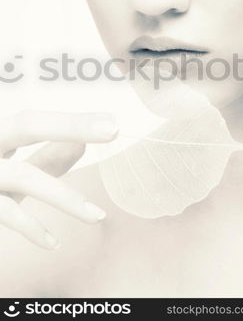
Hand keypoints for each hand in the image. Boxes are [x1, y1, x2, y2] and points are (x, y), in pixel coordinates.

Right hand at [0, 110, 117, 249]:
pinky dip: (30, 228)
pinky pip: (3, 212)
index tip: (112, 124)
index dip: (73, 121)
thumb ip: (44, 160)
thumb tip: (82, 145)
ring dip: (64, 196)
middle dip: (71, 125)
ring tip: (96, 215)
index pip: (34, 120)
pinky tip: (53, 241)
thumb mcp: (10, 169)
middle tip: (113, 129)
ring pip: (21, 175)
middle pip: (26, 124)